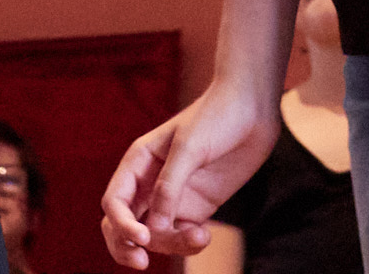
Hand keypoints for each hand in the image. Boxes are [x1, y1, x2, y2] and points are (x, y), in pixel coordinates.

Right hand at [100, 84, 277, 268]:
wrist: (253, 109)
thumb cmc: (217, 116)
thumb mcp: (190, 147)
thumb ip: (169, 187)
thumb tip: (152, 227)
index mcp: (138, 162)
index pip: (115, 202)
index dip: (121, 224)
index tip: (142, 237)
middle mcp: (150, 182)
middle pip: (123, 225)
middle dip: (126, 246)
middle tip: (141, 263)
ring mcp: (173, 197)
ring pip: (155, 235)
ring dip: (170, 245)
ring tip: (199, 238)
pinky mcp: (196, 208)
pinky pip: (181, 236)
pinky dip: (188, 244)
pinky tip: (205, 235)